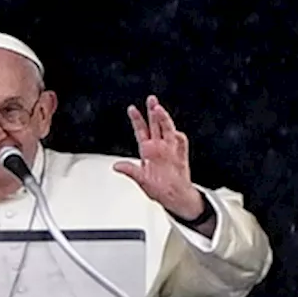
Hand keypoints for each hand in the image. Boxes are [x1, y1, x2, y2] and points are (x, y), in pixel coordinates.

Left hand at [112, 95, 204, 219]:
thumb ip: (130, 171)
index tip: (132, 109)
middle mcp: (159, 147)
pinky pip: (181, 141)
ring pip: (168, 129)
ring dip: (164, 119)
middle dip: (153, 112)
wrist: (175, 196)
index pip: (141, 131)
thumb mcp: (141, 180)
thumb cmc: (158, 188)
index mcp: (148, 150)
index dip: (137, 120)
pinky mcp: (181, 154)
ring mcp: (171, 149)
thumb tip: (116, 166)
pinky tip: (175, 132)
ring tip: (159, 110)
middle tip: (151, 100)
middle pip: (156, 125)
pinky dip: (178, 136)